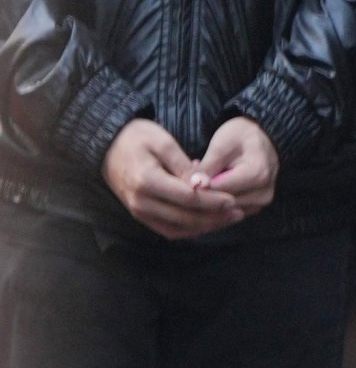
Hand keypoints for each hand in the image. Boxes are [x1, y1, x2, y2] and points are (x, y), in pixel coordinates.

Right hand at [100, 114, 272, 236]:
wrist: (106, 144)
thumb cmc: (135, 137)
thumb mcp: (162, 142)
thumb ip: (183, 166)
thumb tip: (204, 185)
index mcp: (146, 181)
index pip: (188, 198)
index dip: (213, 202)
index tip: (233, 200)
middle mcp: (140, 201)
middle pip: (185, 217)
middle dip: (215, 217)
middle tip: (238, 213)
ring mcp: (138, 211)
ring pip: (179, 228)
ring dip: (205, 226)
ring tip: (228, 219)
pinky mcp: (140, 215)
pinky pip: (168, 230)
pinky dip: (190, 229)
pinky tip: (208, 222)